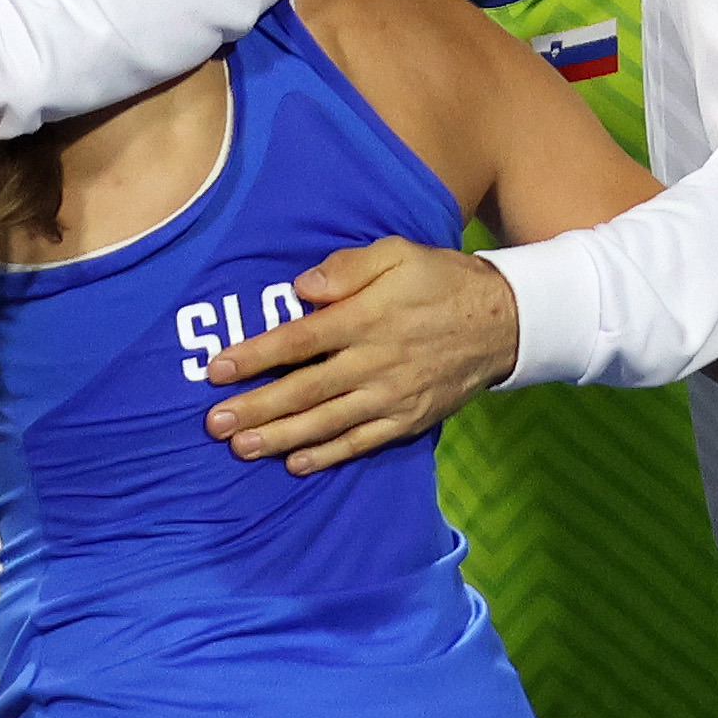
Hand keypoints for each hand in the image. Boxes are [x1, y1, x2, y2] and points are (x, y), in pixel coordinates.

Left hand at [195, 238, 518, 472]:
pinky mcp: (409, 419)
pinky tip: (295, 463)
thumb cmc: (440, 281)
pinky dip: (328, 455)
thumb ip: (347, 268)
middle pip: (304, 390)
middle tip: (213, 424)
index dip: (255, 357)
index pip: (299, 340)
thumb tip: (301, 287)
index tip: (217, 370)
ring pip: (326, 422)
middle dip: (255, 408)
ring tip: (242, 448)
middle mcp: (375, 362)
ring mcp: (392, 396)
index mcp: (366, 318)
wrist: (505, 321)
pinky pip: (361, 442)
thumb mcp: (397, 254)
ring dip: (280, 438)